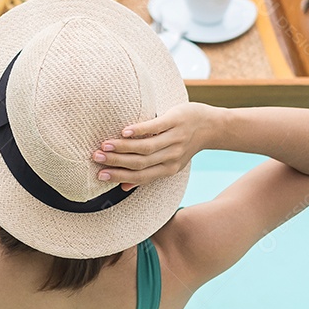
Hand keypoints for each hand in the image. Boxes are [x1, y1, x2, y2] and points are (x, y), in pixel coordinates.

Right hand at [92, 102, 223, 190]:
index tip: (99, 175)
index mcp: (168, 169)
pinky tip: (124, 132)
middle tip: (95, 158)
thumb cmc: (186, 143)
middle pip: (140, 163)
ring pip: (146, 148)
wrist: (212, 126)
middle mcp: (171, 157)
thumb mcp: (170, 162)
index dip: (119, 177)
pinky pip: (155, 128)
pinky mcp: (175, 121)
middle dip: (116, 162)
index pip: (140, 176)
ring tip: (104, 145)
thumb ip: (148, 173)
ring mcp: (174, 139)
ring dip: (123, 147)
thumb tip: (123, 188)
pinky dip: (139, 131)